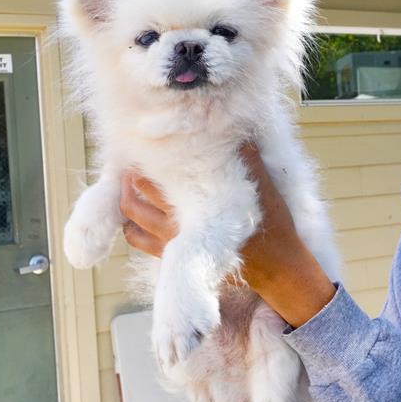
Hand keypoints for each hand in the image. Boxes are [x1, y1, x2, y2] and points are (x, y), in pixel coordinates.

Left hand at [119, 144, 335, 326]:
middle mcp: (176, 227)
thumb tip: (240, 133)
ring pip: (131, 218)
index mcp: (195, 207)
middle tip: (133, 158)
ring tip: (127, 181)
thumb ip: (249, 160)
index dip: (148, 158)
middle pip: (136, 196)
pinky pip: (137, 240)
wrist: (275, 268)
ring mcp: (170, 244)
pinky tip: (133, 212)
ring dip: (125, 198)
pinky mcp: (171, 257)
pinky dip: (129, 225)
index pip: (156, 179)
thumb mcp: (266, 190)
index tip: (146, 143)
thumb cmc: (271, 227)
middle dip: (131, 176)